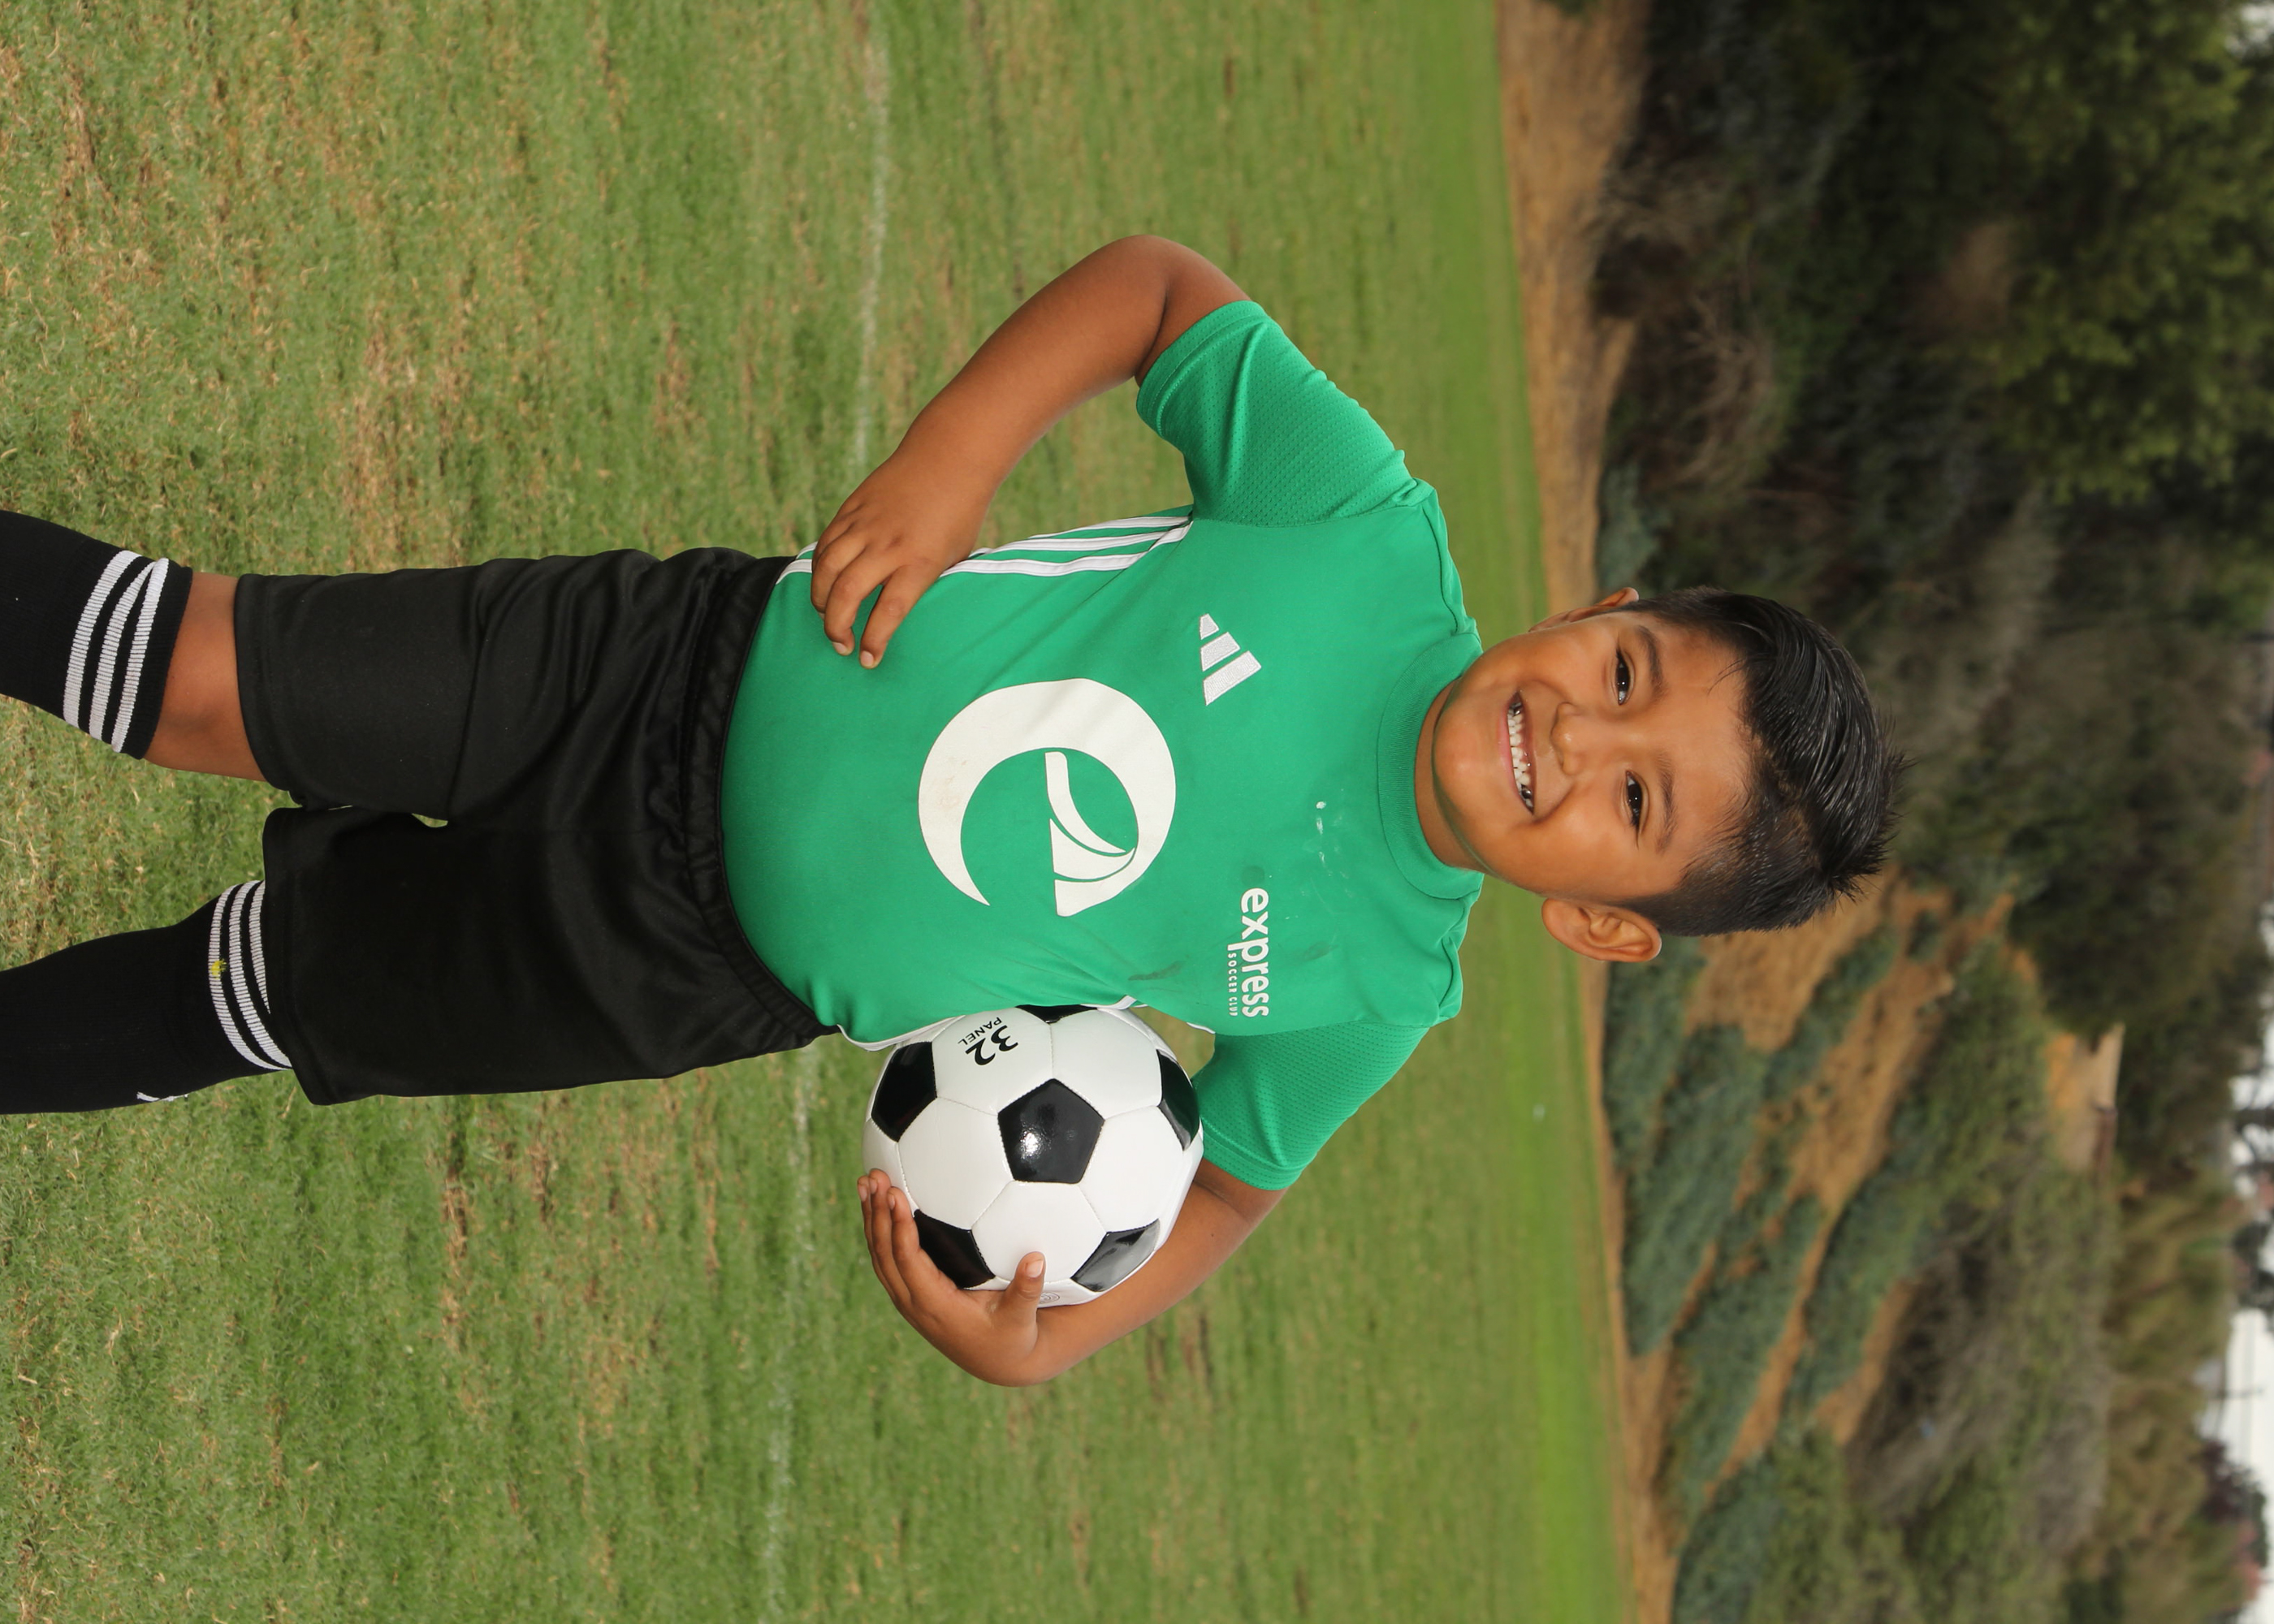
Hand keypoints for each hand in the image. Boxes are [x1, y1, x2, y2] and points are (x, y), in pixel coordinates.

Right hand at [808, 453, 991, 667]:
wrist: (948, 459)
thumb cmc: (959, 515)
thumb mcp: (954, 558)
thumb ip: (927, 584)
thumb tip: (904, 617)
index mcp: (919, 562)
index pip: (888, 612)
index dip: (874, 641)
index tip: (867, 659)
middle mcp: (888, 545)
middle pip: (846, 594)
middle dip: (836, 627)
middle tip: (840, 644)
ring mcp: (865, 525)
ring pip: (826, 570)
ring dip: (820, 600)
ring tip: (827, 616)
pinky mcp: (851, 509)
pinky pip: (825, 545)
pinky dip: (820, 568)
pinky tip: (825, 583)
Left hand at [857, 1169, 1056, 1385]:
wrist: (997, 1362)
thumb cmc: (1013, 1337)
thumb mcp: (1022, 1318)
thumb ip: (1027, 1290)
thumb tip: (1036, 1259)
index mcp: (936, 1307)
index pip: (908, 1262)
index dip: (899, 1229)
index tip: (895, 1195)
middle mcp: (914, 1304)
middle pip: (884, 1255)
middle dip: (877, 1215)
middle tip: (872, 1177)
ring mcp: (908, 1301)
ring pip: (879, 1256)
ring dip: (872, 1219)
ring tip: (865, 1183)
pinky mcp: (909, 1295)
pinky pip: (886, 1260)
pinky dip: (879, 1231)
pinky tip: (878, 1206)